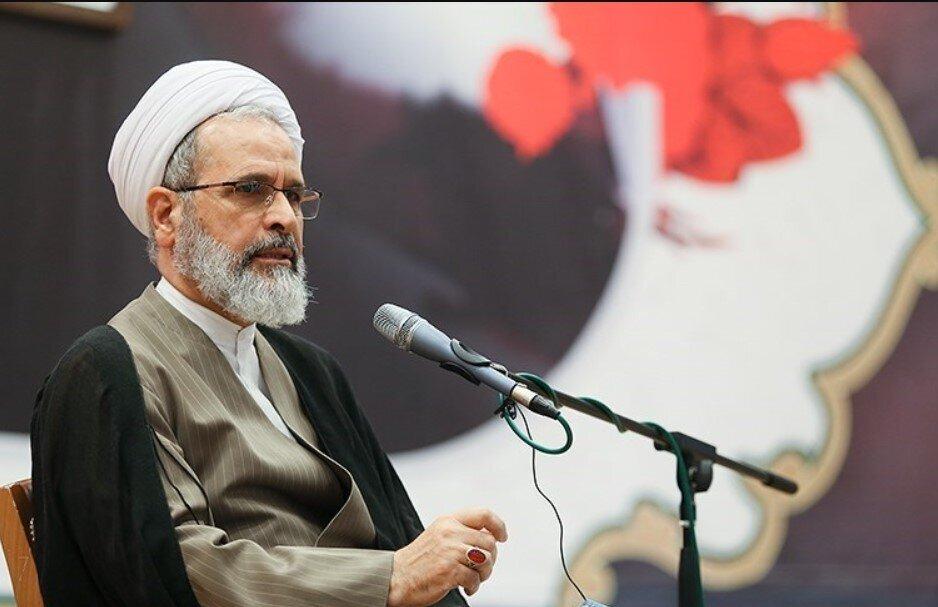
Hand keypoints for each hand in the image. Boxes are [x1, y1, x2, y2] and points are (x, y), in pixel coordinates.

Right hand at [387, 507, 507, 606]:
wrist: (396, 578)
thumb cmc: (419, 560)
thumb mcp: (439, 535)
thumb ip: (462, 531)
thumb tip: (491, 537)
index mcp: (448, 521)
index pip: (483, 514)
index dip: (498, 526)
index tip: (502, 537)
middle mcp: (450, 533)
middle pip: (489, 542)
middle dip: (490, 559)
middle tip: (480, 569)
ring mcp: (450, 551)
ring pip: (486, 560)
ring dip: (484, 574)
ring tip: (473, 578)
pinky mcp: (449, 571)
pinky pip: (475, 579)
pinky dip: (473, 586)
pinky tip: (465, 587)